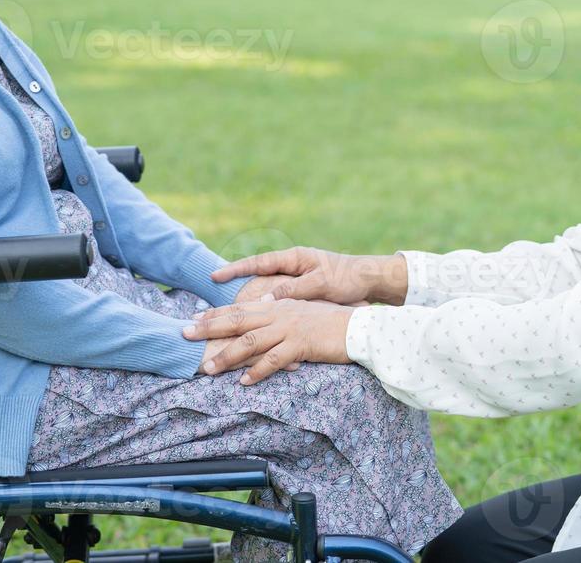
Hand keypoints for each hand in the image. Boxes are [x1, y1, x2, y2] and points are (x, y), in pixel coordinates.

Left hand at [184, 299, 353, 384]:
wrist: (357, 327)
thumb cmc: (329, 322)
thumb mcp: (301, 313)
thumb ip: (279, 314)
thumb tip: (261, 316)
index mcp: (277, 305)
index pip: (240, 308)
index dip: (216, 313)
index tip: (194, 318)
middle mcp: (279, 314)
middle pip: (237, 320)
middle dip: (209, 328)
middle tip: (185, 333)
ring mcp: (289, 329)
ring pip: (251, 341)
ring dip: (227, 355)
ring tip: (208, 368)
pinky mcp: (301, 345)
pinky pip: (275, 360)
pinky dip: (258, 371)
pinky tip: (244, 382)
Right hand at [211, 246, 405, 306]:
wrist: (371, 280)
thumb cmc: (348, 278)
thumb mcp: (321, 284)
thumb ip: (294, 291)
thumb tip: (265, 300)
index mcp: (294, 259)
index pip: (259, 263)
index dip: (236, 270)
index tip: (215, 275)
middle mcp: (292, 267)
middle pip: (256, 275)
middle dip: (233, 285)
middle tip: (209, 295)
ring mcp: (296, 278)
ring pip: (264, 289)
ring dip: (246, 300)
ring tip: (223, 314)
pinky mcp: (302, 291)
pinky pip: (277, 299)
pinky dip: (264, 308)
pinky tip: (253, 321)